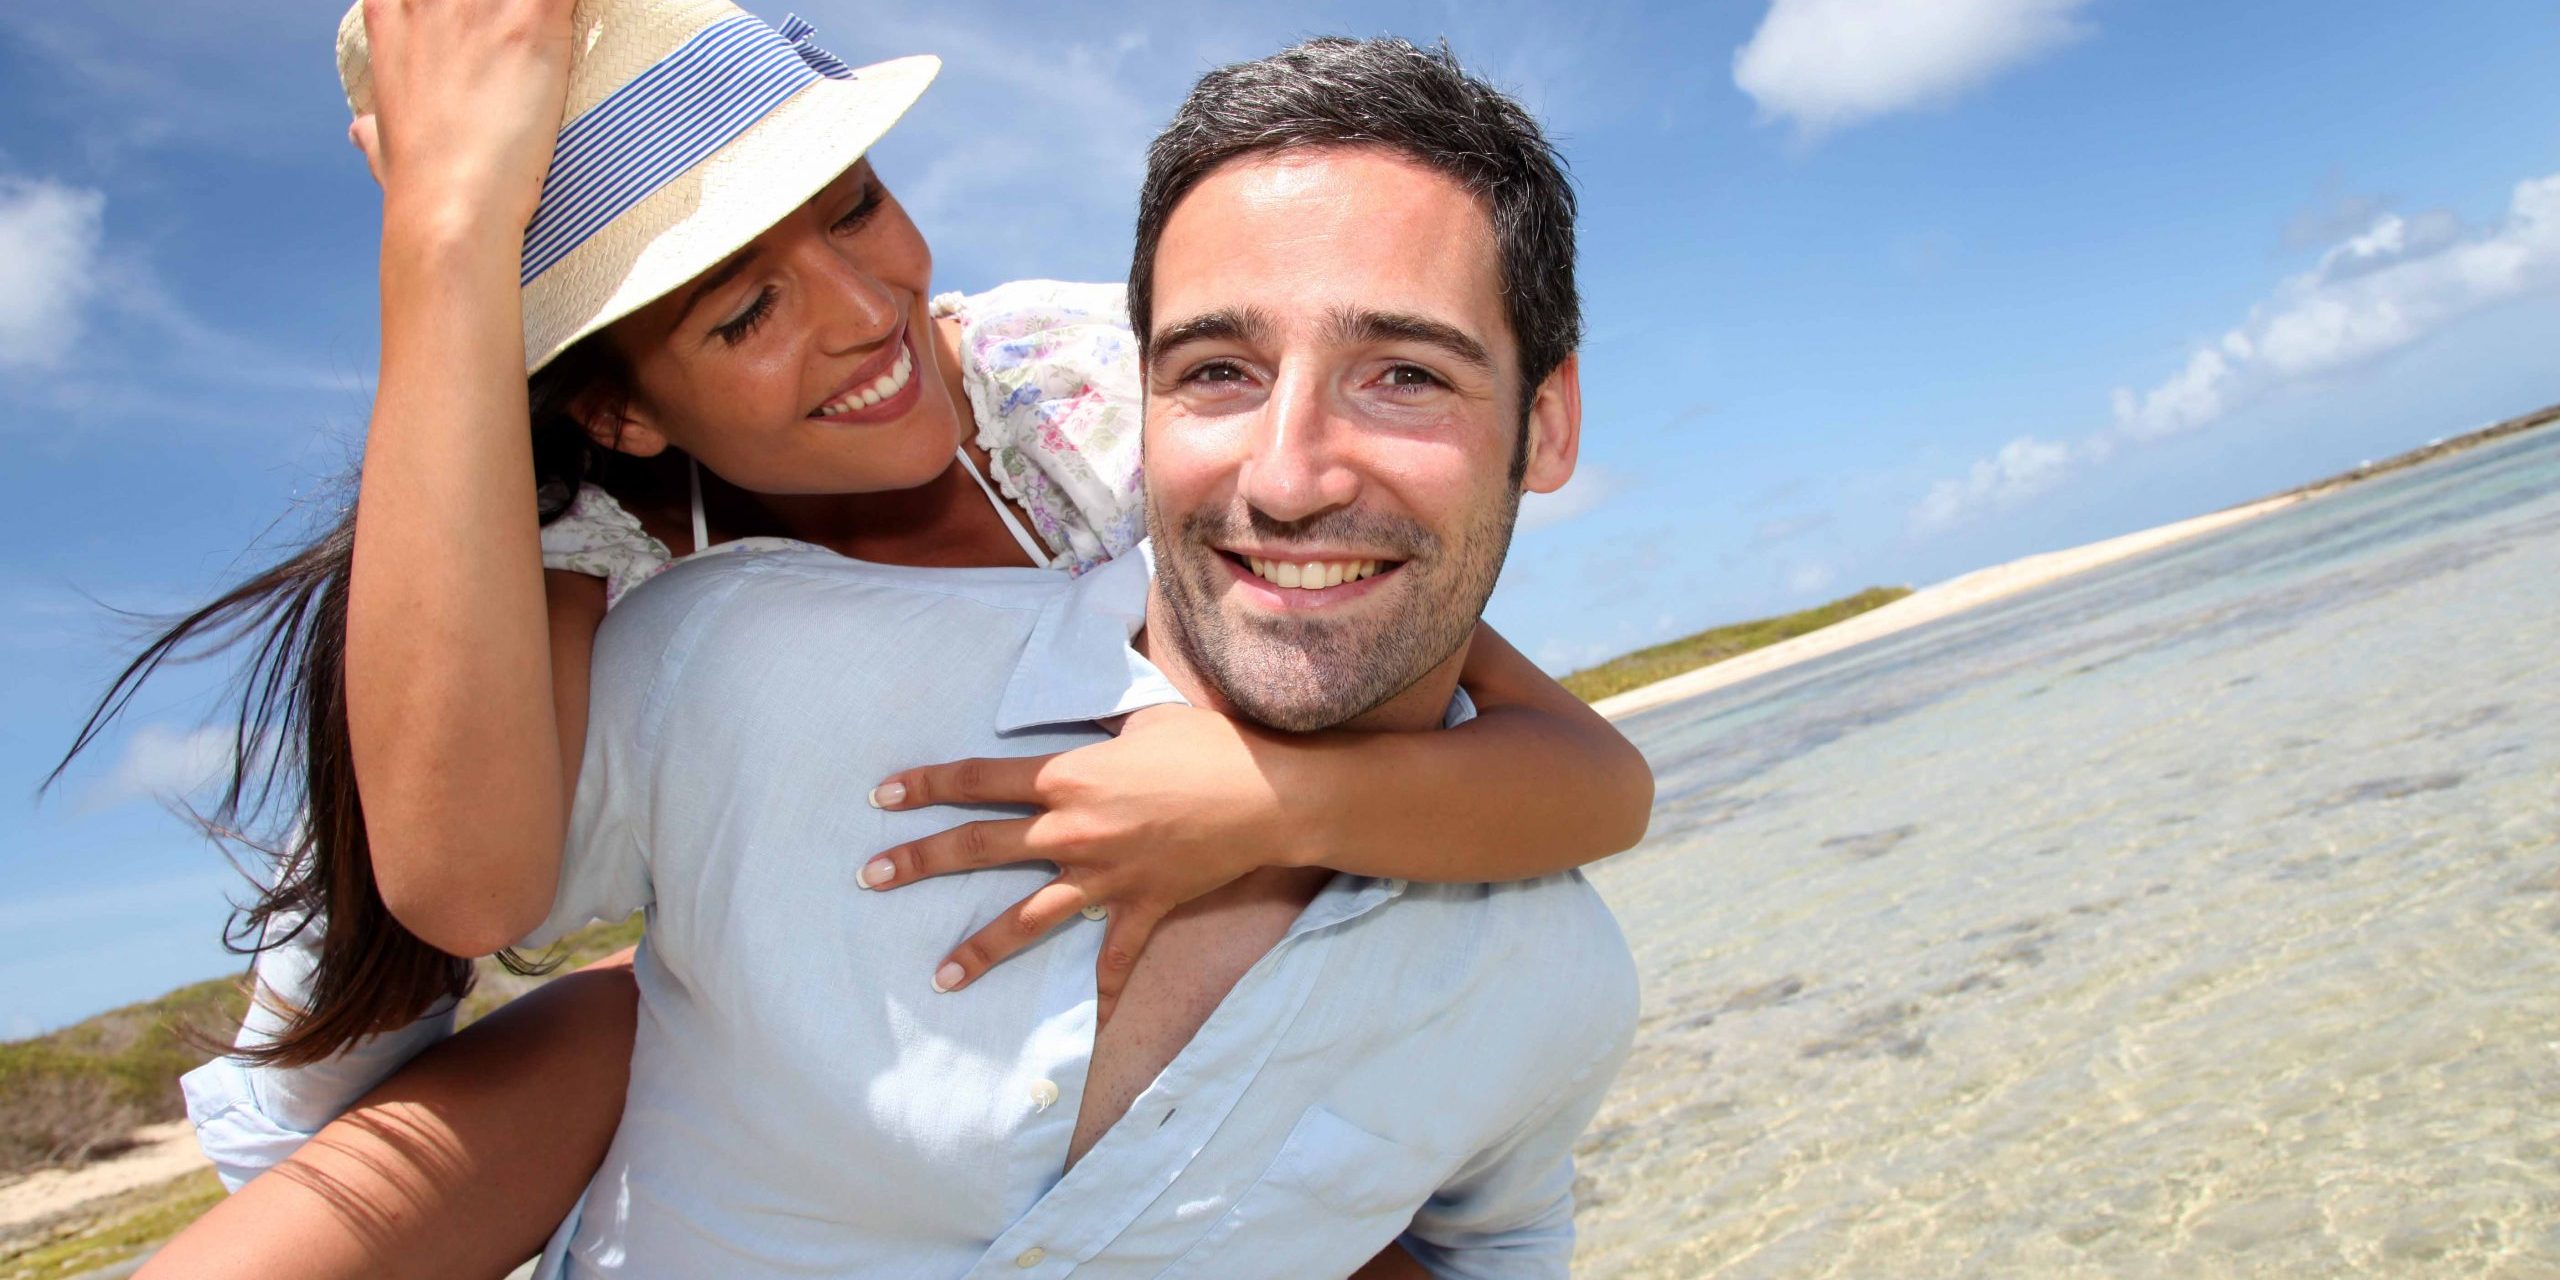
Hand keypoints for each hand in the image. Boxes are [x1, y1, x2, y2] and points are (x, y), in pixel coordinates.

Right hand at [353, 0, 578, 235]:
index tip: (488, 32)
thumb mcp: (380, 141)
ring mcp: (481, 4)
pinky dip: (581, 7)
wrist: (452, 204)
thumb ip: (374, 123)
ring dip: (542, 10)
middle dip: (508, 9)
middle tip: (521, 45)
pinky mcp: (532, 20)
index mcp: (389, 10)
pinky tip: (582, 22)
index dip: (463, 7)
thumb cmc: (418, 181)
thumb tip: (362, 131)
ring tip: (550, 35)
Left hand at [863, 705, 1311, 1023]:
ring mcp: (1104, 878)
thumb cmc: (1207, 745)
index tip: (882, 796)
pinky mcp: (1141, 907)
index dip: (926, 785)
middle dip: (918, 861)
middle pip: (979, 847)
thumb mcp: (1143, 718)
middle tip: (871, 877)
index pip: (979, 780)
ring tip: (939, 976)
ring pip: (1026, 920)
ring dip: (978, 949)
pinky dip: (1100, 995)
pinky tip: (1084, 1030)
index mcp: (1068, 777)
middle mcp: (1073, 831)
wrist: (1267, 796)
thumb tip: (1081, 722)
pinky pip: (1114, 961)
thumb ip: (1100, 726)